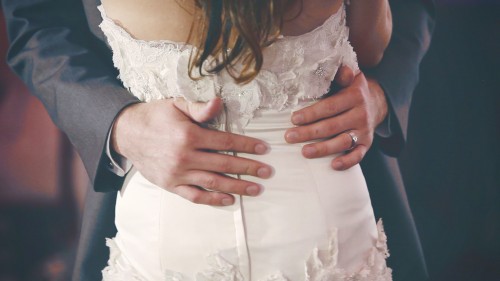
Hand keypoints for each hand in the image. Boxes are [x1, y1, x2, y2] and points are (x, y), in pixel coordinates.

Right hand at [111, 98, 272, 205]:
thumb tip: (219, 102)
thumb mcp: (176, 105)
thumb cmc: (155, 116)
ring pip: (213, 182)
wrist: (126, 133)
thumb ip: (199, 108)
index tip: (264, 149)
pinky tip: (228, 200)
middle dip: (249, 168)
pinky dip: (212, 200)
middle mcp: (185, 156)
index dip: (247, 145)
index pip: (226, 142)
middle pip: (224, 164)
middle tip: (267, 172)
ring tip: (256, 189)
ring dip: (237, 187)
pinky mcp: (170, 185)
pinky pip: (194, 196)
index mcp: (189, 135)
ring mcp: (177, 173)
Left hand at [284, 66, 387, 169]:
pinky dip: (347, 161)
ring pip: (343, 142)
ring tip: (304, 152)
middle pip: (332, 126)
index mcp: (354, 96)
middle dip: (309, 132)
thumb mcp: (350, 76)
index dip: (311, 114)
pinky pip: (358, 155)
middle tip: (289, 137)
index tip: (293, 119)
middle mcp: (361, 114)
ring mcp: (364, 131)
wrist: (377, 102)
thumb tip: (342, 71)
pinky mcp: (367, 144)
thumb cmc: (352, 89)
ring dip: (323, 149)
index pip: (330, 106)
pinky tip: (333, 165)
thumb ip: (341, 73)